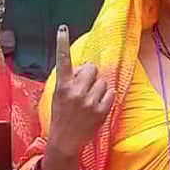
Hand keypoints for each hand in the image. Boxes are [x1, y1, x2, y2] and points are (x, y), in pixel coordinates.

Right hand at [45, 25, 114, 158]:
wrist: (65, 141)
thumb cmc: (62, 115)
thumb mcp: (59, 96)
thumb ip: (70, 80)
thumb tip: (86, 68)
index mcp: (62, 87)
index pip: (63, 61)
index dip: (62, 44)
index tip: (62, 29)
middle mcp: (75, 92)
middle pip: (91, 68)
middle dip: (90, 74)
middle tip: (85, 85)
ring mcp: (89, 102)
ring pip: (103, 81)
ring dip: (98, 88)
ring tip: (88, 100)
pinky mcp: (101, 111)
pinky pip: (110, 92)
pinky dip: (106, 97)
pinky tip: (97, 106)